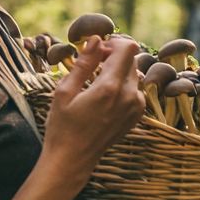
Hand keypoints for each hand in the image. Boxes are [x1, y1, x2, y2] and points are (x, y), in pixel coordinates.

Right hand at [42, 36, 144, 184]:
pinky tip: (104, 97)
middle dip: (114, 56)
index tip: (97, 51)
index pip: (128, 48)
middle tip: (93, 65)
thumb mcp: (65, 91)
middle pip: (132, 59)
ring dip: (118, 71)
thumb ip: (84, 63)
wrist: (73, 159)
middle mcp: (129, 96)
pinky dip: (123, 86)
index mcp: (110, 87)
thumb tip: (96, 40)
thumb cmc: (63, 126)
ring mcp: (136, 106)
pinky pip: (135, 89)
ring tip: (96, 83)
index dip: (113, 43)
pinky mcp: (137, 115)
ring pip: (134, 74)